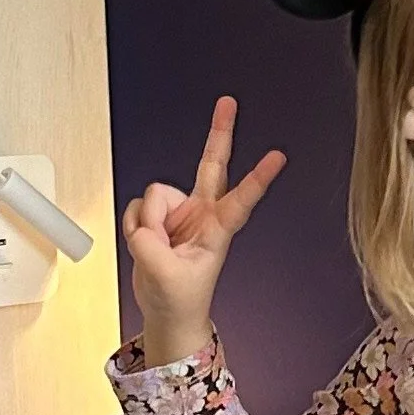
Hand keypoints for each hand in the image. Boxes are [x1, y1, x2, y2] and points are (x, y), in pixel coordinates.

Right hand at [120, 98, 285, 363]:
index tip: (278, 157)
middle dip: (219, 133)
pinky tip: (146, 243)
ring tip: (156, 248)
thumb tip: (141, 224)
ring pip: (155, 195)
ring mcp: (179, 212)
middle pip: (212, 164)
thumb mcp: (166, 276)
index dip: (259, 178)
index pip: (242, 199)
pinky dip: (134, 227)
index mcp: (219, 228)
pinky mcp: (157, 216)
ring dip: (148, 223)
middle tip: (228, 102)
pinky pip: (137, 208)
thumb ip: (150, 245)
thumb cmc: (180, 299)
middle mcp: (202, 212)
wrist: (167, 312)